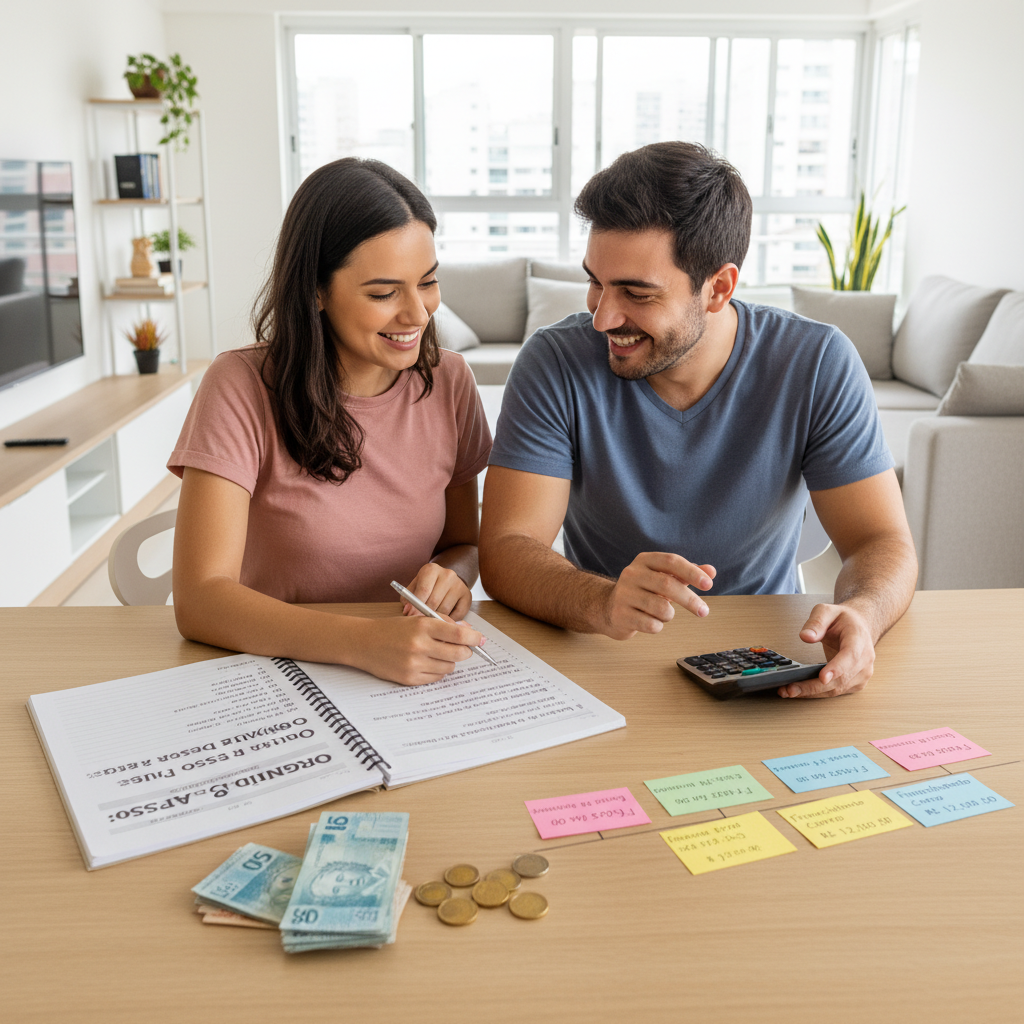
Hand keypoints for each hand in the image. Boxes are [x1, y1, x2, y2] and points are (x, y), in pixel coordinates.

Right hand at [355, 615, 483, 685]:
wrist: (364, 643)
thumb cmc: (392, 629)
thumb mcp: (417, 619)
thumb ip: (444, 623)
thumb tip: (469, 631)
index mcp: (422, 625)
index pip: (458, 634)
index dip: (474, 638)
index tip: (481, 640)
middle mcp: (419, 645)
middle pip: (459, 653)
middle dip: (465, 651)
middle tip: (461, 648)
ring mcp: (414, 664)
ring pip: (449, 668)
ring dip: (449, 661)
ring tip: (436, 654)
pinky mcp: (409, 679)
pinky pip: (436, 678)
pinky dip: (436, 671)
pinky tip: (426, 663)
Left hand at [400, 562, 472, 620]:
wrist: (445, 580)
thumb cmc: (426, 586)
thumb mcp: (414, 587)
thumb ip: (408, 598)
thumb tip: (407, 611)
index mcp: (431, 570)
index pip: (424, 590)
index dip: (415, 605)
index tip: (410, 615)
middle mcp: (447, 574)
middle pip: (434, 601)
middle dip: (425, 614)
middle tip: (420, 621)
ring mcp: (459, 585)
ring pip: (445, 609)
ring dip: (436, 618)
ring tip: (431, 619)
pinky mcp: (467, 595)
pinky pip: (458, 614)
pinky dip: (449, 620)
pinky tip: (444, 618)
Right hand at [599, 552, 715, 639]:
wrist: (608, 608)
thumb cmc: (643, 591)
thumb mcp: (663, 578)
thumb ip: (687, 574)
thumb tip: (711, 571)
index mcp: (644, 560)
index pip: (671, 561)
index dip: (692, 572)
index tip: (709, 584)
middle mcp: (632, 574)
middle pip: (668, 585)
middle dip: (690, 600)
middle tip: (704, 611)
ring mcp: (624, 594)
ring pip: (661, 608)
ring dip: (670, 615)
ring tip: (663, 614)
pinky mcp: (620, 614)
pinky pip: (651, 624)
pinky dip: (657, 626)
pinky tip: (650, 622)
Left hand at [779, 602, 875, 697]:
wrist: (858, 626)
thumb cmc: (843, 620)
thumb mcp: (827, 611)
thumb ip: (816, 622)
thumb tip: (806, 636)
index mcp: (859, 639)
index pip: (850, 656)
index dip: (837, 668)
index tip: (823, 677)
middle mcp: (864, 660)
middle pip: (841, 679)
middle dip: (814, 686)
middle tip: (791, 688)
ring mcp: (862, 674)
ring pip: (836, 689)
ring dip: (812, 693)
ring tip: (788, 691)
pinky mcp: (855, 683)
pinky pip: (835, 691)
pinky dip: (817, 693)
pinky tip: (799, 691)